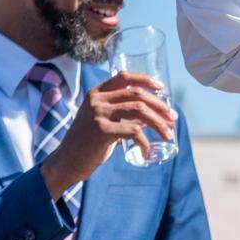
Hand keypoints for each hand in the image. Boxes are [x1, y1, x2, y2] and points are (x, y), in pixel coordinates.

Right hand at [39, 71, 177, 199]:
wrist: (66, 162)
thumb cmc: (88, 143)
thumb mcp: (105, 122)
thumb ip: (124, 115)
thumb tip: (151, 115)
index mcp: (96, 93)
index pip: (124, 77)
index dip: (145, 79)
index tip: (162, 87)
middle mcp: (96, 99)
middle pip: (137, 94)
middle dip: (160, 106)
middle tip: (173, 118)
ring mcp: (98, 113)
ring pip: (139, 110)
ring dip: (158, 123)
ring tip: (168, 134)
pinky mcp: (101, 130)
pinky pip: (133, 131)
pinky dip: (144, 142)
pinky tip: (147, 151)